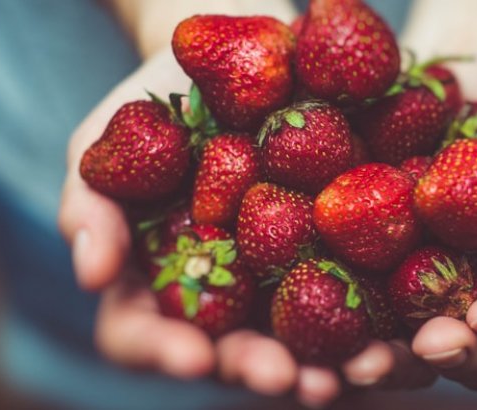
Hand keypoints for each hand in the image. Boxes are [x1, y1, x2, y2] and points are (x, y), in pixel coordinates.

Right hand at [58, 49, 435, 406]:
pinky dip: (366, 317)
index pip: (142, 335)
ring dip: (318, 364)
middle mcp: (215, 297)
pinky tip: (387, 327)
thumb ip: (89, 207)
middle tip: (285, 376)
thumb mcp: (103, 146)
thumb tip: (91, 276)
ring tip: (347, 370)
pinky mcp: (326, 254)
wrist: (227, 68)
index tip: (193, 357)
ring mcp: (272, 280)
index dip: (163, 353)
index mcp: (151, 282)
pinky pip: (347, 292)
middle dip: (252, 369)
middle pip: (226, 353)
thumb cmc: (151, 108)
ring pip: (293, 339)